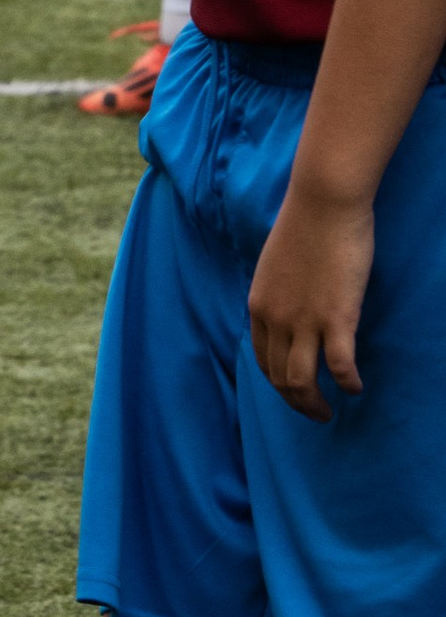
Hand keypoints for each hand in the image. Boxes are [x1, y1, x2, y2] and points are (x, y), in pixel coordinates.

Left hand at [248, 180, 374, 420]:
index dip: (278, 382)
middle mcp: (275, 319)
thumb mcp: (275, 264)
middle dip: (296, 402)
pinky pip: (339, 366)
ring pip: (301, 381)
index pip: (262, 360)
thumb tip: (289, 308)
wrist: (323, 203)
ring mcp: (304, 320)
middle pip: (279, 377)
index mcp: (259, 305)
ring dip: (314, 405)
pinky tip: (356, 388)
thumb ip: (278, 293)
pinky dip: (347, 384)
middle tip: (316, 413)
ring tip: (329, 412)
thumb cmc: (305, 226)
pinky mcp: (336, 318)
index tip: (294, 391)